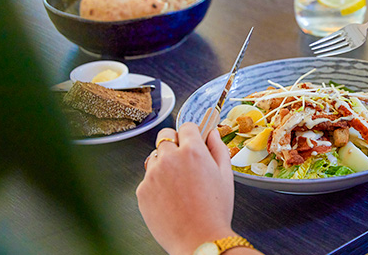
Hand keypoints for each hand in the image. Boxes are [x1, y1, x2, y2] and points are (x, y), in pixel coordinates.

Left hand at [137, 124, 236, 254]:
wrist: (199, 241)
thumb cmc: (215, 212)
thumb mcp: (225, 176)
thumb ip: (218, 149)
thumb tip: (212, 133)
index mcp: (192, 151)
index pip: (186, 126)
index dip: (192, 134)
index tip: (193, 141)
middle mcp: (169, 158)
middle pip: (165, 135)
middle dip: (174, 143)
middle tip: (184, 161)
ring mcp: (152, 174)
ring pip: (155, 157)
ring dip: (164, 164)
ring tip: (179, 186)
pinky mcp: (142, 190)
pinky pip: (147, 179)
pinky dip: (156, 185)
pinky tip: (170, 199)